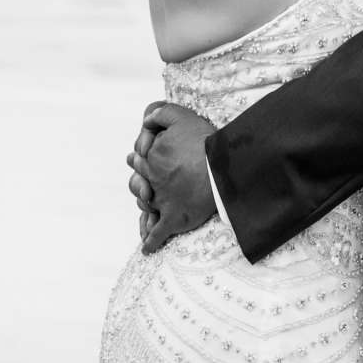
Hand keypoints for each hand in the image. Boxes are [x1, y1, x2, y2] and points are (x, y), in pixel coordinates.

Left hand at [126, 100, 217, 253]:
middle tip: (146, 182)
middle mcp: (153, 179)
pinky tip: (147, 249)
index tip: (144, 156)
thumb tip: (145, 120)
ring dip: (145, 207)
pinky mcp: (175, 218)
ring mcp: (163, 200)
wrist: (224, 167)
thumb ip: (161, 114)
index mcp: (152, 157)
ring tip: (148, 209)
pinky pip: (158, 233)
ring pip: (145, 206)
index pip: (137, 158)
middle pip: (138, 182)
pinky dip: (151, 242)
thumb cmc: (205, 141)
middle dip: (140, 181)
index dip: (141, 156)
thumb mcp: (182, 117)